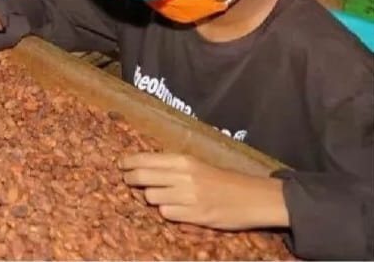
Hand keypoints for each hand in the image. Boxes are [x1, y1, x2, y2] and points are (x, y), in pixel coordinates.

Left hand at [119, 153, 288, 230]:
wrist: (252, 197)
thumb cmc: (222, 180)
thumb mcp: (197, 165)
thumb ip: (173, 166)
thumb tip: (144, 167)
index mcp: (183, 160)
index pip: (145, 159)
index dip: (129, 163)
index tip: (121, 165)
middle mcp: (183, 176)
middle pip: (142, 177)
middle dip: (130, 179)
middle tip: (127, 179)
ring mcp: (188, 196)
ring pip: (151, 197)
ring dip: (150, 198)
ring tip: (156, 196)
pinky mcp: (195, 215)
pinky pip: (167, 214)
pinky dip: (166, 212)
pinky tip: (173, 209)